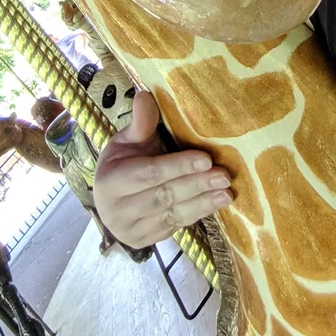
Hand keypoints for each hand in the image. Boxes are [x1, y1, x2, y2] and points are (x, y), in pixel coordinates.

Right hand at [92, 91, 231, 247]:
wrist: (109, 198)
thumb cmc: (122, 161)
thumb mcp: (125, 140)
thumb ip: (140, 123)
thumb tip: (144, 95)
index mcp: (111, 181)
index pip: (150, 173)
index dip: (178, 166)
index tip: (206, 159)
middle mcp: (117, 210)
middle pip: (164, 196)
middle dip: (196, 185)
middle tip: (224, 176)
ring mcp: (131, 230)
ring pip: (172, 215)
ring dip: (202, 204)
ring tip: (227, 193)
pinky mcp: (145, 241)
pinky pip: (175, 227)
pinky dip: (197, 214)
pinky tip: (215, 204)